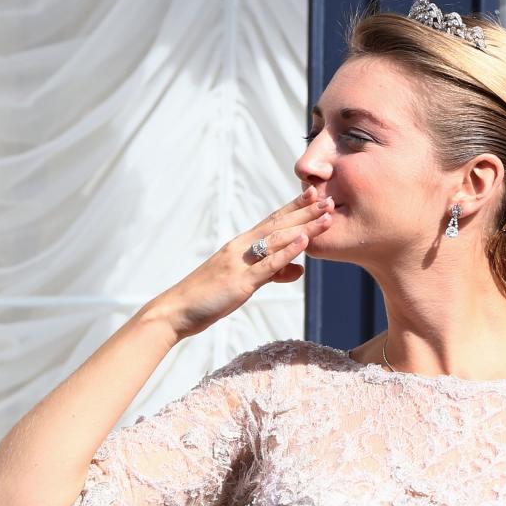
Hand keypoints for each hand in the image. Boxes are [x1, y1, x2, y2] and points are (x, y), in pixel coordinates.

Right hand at [146, 185, 333, 343]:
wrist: (177, 310)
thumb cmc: (209, 296)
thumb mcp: (246, 282)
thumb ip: (272, 273)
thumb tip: (298, 270)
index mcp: (241, 245)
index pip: (272, 221)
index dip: (294, 207)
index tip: (314, 194)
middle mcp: (241, 248)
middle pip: (278, 225)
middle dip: (305, 211)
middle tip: (329, 197)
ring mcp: (241, 263)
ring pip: (277, 240)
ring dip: (304, 227)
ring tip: (326, 217)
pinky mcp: (241, 281)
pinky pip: (268, 265)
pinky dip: (287, 252)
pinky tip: (304, 242)